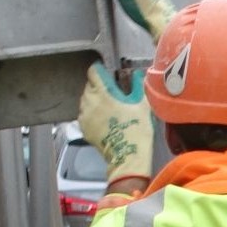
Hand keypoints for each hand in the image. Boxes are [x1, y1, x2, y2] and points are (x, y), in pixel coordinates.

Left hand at [76, 63, 152, 186]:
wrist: (127, 156)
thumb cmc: (137, 129)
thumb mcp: (143, 105)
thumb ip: (138, 86)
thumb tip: (137, 73)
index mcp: (102, 92)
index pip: (94, 71)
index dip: (100, 70)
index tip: (108, 73)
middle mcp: (89, 100)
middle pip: (89, 85)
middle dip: (99, 86)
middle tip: (112, 94)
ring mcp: (84, 114)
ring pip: (86, 100)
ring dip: (95, 100)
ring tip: (108, 109)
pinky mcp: (83, 127)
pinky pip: (85, 114)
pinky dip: (92, 114)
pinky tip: (104, 121)